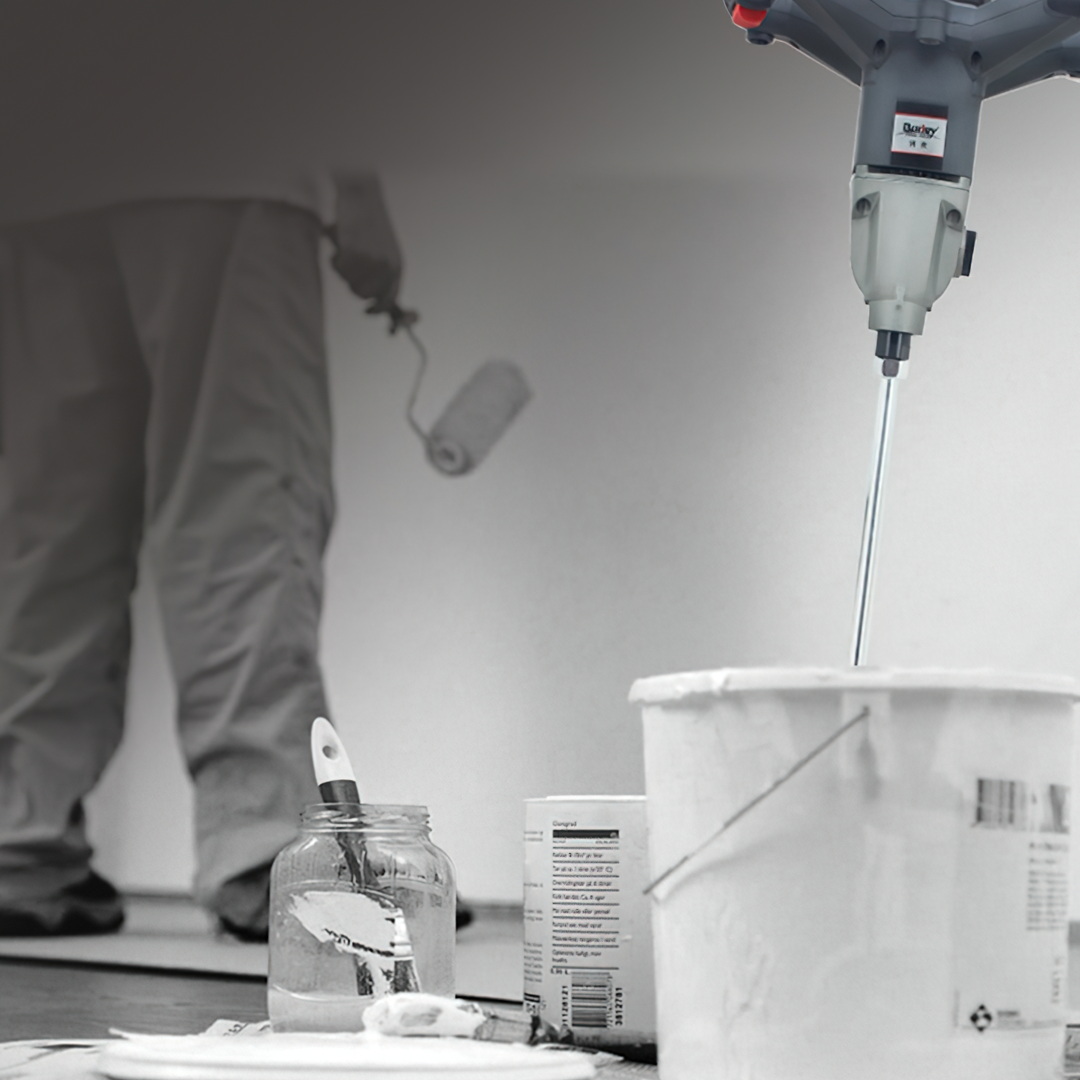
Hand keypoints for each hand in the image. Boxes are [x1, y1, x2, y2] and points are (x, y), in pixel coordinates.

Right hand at [330, 174, 402, 313]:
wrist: (361, 193)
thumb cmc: (368, 219)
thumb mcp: (383, 249)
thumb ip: (380, 273)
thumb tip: (370, 298)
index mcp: (397, 266)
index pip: (390, 299)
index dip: (378, 309)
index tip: (367, 311)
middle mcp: (387, 267)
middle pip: (363, 294)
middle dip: (352, 281)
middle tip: (350, 261)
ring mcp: (372, 262)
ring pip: (349, 282)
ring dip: (343, 267)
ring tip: (348, 246)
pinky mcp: (356, 253)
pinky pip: (338, 268)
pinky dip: (336, 256)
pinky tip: (342, 241)